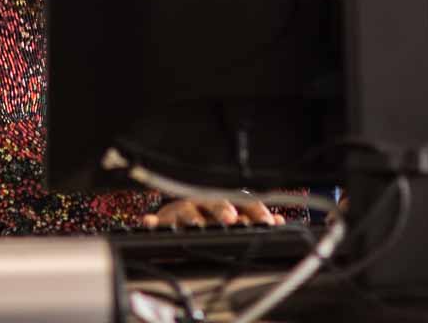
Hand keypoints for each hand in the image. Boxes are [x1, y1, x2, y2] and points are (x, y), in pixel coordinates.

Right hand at [141, 198, 282, 228]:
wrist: (173, 219)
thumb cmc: (205, 218)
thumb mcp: (231, 220)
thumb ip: (252, 220)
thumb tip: (278, 222)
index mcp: (223, 201)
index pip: (242, 201)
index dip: (255, 211)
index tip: (267, 222)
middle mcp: (203, 202)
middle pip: (214, 201)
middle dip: (223, 209)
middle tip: (232, 219)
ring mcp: (181, 210)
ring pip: (185, 210)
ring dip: (191, 217)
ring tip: (196, 225)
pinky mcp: (161, 220)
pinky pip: (154, 220)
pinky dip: (151, 222)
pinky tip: (149, 223)